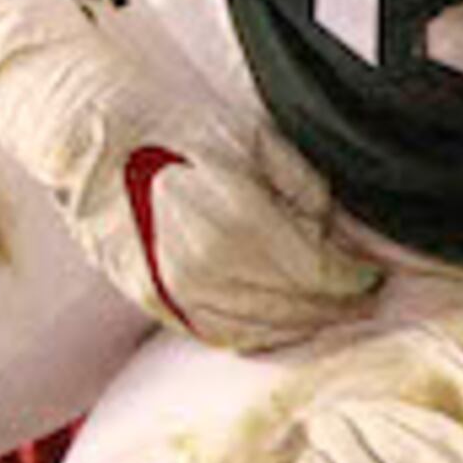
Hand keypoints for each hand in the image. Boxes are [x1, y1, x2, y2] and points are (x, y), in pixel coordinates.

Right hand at [0, 0, 380, 350]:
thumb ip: (302, 186)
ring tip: (322, 310)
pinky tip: (274, 320)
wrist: (91, 139)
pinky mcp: (154, 302)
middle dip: (334, 304)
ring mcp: (176, 292)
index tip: (372, 276)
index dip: (353, 279)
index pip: (318, 274)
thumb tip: (336, 229)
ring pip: (260, 330)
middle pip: (295, 308)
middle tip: (359, 297)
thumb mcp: (251, 137)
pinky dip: (256, 335)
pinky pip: (219, 335)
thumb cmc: (171, 127)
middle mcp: (207, 268)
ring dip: (298, 324)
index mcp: (238, 222)